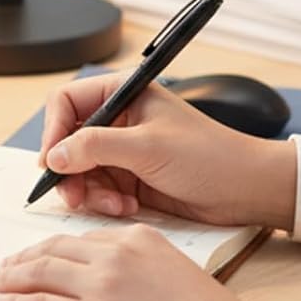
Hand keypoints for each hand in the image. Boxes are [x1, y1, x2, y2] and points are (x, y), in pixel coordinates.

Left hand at [0, 227, 265, 300]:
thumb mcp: (178, 273)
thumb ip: (141, 268)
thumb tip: (110, 282)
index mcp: (138, 238)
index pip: (81, 240)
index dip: (53, 249)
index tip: (38, 256)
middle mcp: (114, 255)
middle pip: (53, 251)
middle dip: (23, 259)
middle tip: (4, 267)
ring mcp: (100, 287)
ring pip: (38, 274)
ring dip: (9, 278)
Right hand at [39, 73, 296, 229]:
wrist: (248, 191)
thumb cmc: (210, 156)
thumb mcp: (148, 147)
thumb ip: (95, 147)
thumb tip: (55, 156)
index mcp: (122, 94)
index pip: (66, 103)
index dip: (53, 131)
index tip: (52, 161)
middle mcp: (117, 119)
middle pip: (67, 141)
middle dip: (69, 170)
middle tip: (73, 195)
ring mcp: (121, 150)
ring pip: (78, 170)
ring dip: (88, 191)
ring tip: (112, 204)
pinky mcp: (128, 178)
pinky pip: (96, 189)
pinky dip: (104, 201)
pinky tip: (126, 207)